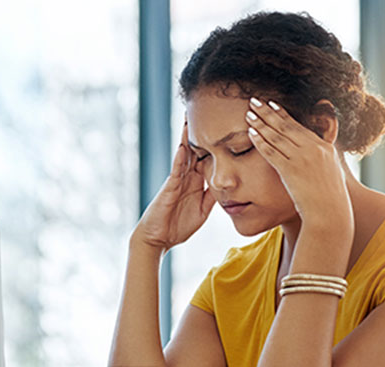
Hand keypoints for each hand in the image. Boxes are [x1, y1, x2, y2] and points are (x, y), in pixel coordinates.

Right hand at [133, 123, 215, 251]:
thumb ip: (212, 197)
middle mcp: (186, 176)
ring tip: (190, 118)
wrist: (158, 239)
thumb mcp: (203, 210)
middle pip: (195, 149)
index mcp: (195, 181)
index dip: (215, 143)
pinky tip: (184, 147)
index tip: (223, 127)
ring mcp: (177, 180)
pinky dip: (180, 159)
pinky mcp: (169, 188)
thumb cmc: (177, 225)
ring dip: (187, 137)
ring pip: (184, 154)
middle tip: (206, 110)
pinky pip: (175, 171)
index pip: (207, 157)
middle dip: (200, 131)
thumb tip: (226, 186)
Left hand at [245, 98, 352, 233]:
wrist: (330, 214)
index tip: (271, 104)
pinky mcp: (292, 170)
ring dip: (261, 123)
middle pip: (286, 126)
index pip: (299, 127)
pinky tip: (250, 133)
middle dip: (268, 112)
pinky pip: (272, 152)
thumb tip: (319, 155)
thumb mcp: (332, 173)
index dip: (283, 114)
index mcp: (324, 148)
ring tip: (248, 114)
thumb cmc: (330, 199)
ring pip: (278, 136)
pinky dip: (261, 142)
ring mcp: (303, 159)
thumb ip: (323, 160)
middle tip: (255, 100)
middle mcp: (314, 149)